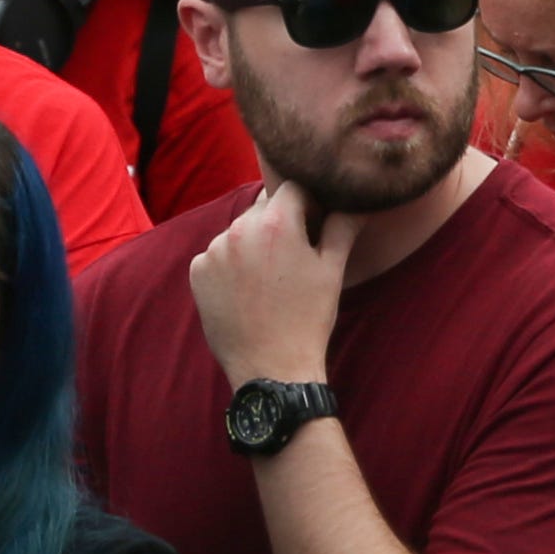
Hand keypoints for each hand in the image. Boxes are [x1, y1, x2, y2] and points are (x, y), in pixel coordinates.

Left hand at [188, 180, 349, 391]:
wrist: (271, 367)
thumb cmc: (308, 317)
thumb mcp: (332, 269)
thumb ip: (343, 226)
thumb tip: (357, 203)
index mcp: (276, 223)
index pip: (293, 187)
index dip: (309, 201)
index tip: (316, 222)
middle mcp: (238, 230)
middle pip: (264, 207)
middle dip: (280, 221)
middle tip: (295, 252)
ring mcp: (213, 252)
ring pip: (239, 230)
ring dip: (254, 241)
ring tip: (270, 274)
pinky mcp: (197, 273)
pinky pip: (217, 253)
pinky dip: (232, 262)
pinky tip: (248, 286)